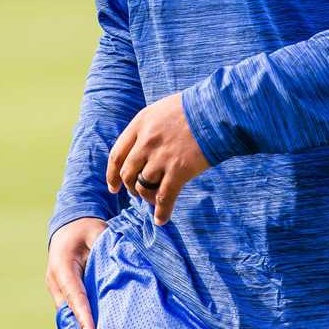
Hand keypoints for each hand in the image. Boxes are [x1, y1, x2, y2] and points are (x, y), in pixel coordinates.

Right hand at [46, 217, 106, 328]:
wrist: (69, 226)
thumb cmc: (85, 229)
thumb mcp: (98, 233)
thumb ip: (107, 250)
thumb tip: (122, 268)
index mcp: (62, 265)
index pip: (75, 294)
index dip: (83, 315)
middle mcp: (55, 280)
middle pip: (69, 309)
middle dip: (81, 327)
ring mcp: (55, 288)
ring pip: (68, 312)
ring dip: (80, 326)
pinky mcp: (60, 293)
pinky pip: (70, 310)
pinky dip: (80, 320)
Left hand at [106, 93, 208, 225]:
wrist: (216, 111)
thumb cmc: (192, 108)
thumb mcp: (161, 110)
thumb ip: (149, 127)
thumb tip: (142, 145)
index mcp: (140, 124)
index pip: (117, 155)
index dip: (112, 174)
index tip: (113, 186)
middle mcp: (146, 142)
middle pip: (127, 173)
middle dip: (130, 187)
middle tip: (136, 193)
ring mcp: (161, 157)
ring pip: (143, 186)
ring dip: (146, 197)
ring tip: (152, 201)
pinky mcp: (179, 171)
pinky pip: (164, 198)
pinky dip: (161, 212)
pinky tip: (161, 220)